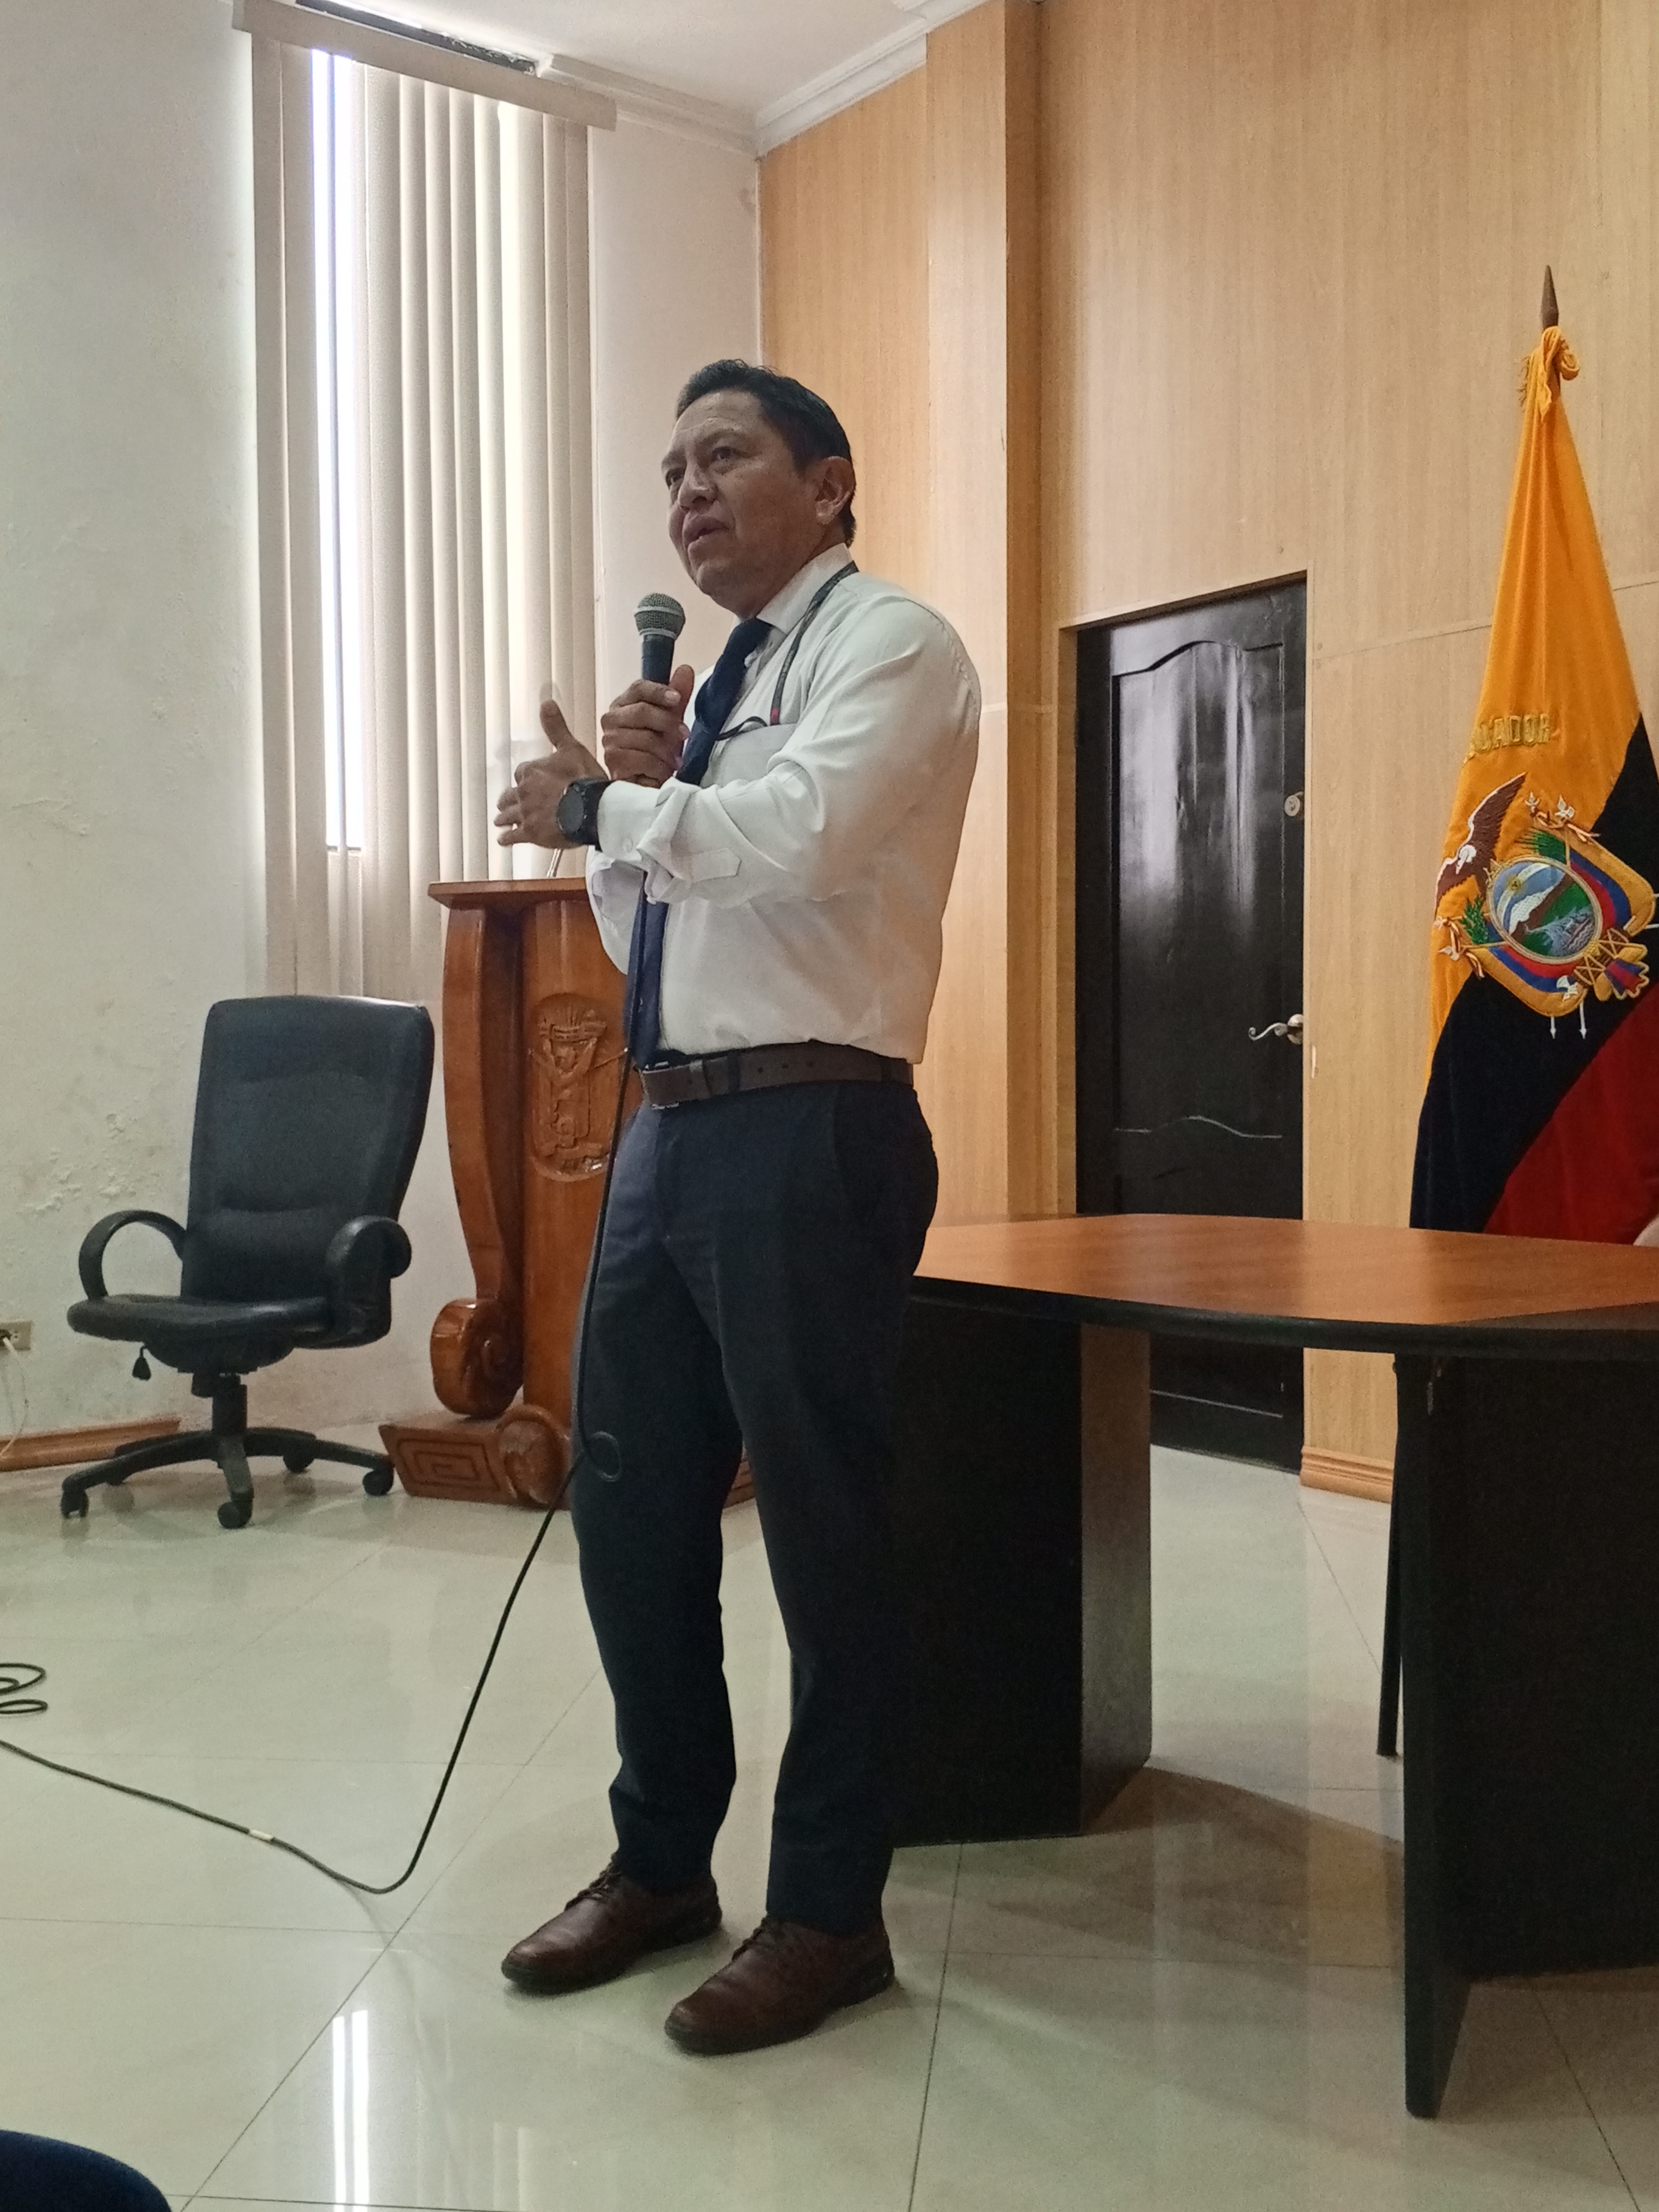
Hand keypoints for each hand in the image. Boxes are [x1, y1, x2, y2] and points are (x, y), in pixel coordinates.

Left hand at [494, 694, 605, 847]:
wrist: (592, 808)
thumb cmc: (583, 778)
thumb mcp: (571, 747)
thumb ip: (556, 727)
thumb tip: (546, 702)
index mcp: (531, 771)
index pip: (521, 773)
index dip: (525, 778)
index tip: (529, 783)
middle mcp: (523, 791)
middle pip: (509, 796)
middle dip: (508, 800)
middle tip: (506, 805)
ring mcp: (525, 814)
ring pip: (507, 816)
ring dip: (503, 818)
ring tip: (500, 822)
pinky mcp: (530, 833)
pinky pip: (511, 837)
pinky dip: (506, 839)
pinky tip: (503, 840)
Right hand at [599, 665, 694, 787]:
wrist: (646, 784)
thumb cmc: (655, 752)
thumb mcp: (670, 722)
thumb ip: (676, 697)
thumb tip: (685, 669)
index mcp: (623, 705)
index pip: (638, 688)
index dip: (659, 691)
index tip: (677, 699)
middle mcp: (611, 720)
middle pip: (642, 711)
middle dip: (668, 723)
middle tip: (684, 734)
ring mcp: (609, 741)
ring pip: (646, 738)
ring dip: (666, 751)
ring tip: (673, 760)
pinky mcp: (613, 762)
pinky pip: (644, 758)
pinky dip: (659, 766)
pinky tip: (663, 770)